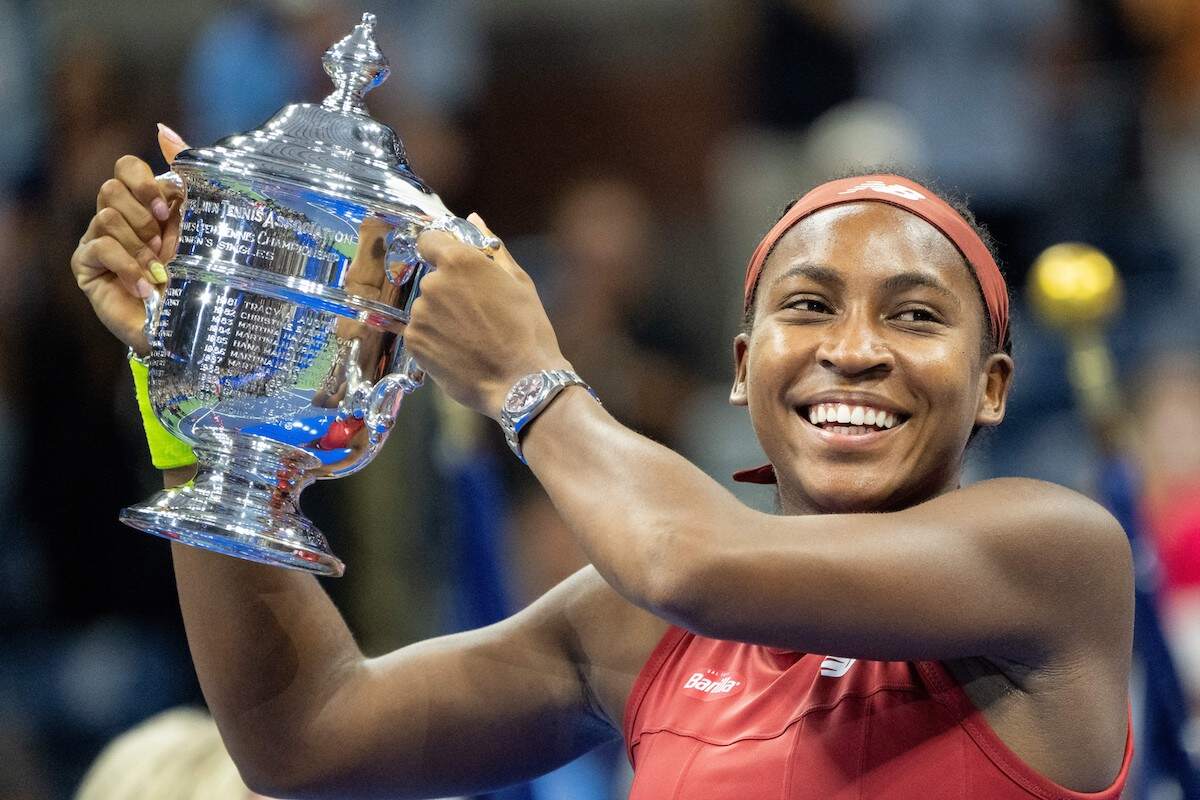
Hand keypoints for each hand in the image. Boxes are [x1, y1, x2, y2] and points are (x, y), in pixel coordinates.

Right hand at [70, 124, 188, 354]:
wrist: (194, 325)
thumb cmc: (203, 276)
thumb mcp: (203, 221)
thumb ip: (188, 175)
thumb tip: (163, 131)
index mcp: (147, 202)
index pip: (126, 166)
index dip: (143, 182)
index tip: (166, 210)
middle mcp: (121, 217)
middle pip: (111, 187)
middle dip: (142, 216)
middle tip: (162, 244)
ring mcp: (100, 240)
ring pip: (106, 215)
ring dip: (138, 245)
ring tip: (157, 270)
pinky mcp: (87, 265)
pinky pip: (98, 245)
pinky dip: (128, 266)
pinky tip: (146, 287)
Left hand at [409, 215, 569, 417]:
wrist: (521, 383)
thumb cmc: (528, 331)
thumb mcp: (519, 283)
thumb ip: (492, 248)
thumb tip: (474, 220)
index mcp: (459, 261)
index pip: (429, 240)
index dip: (440, 252)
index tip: (454, 268)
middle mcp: (433, 283)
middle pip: (431, 278)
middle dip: (448, 291)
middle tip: (477, 314)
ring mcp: (420, 314)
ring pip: (425, 308)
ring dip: (441, 317)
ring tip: (471, 338)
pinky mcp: (414, 342)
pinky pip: (420, 333)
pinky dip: (435, 340)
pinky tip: (461, 352)